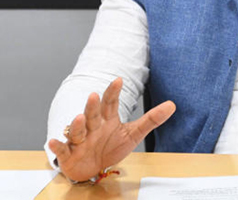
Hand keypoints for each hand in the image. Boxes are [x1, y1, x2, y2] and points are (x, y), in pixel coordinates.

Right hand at [48, 77, 175, 181]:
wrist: (92, 168)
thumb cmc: (110, 147)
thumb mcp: (133, 133)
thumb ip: (151, 119)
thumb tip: (172, 105)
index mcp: (107, 120)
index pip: (110, 103)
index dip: (113, 91)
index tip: (119, 79)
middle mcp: (92, 127)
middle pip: (92, 114)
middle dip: (93, 106)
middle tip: (95, 95)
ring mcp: (79, 140)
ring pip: (77, 131)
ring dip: (76, 125)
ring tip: (79, 118)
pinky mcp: (69, 155)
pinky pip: (62, 150)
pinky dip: (57, 146)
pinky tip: (54, 141)